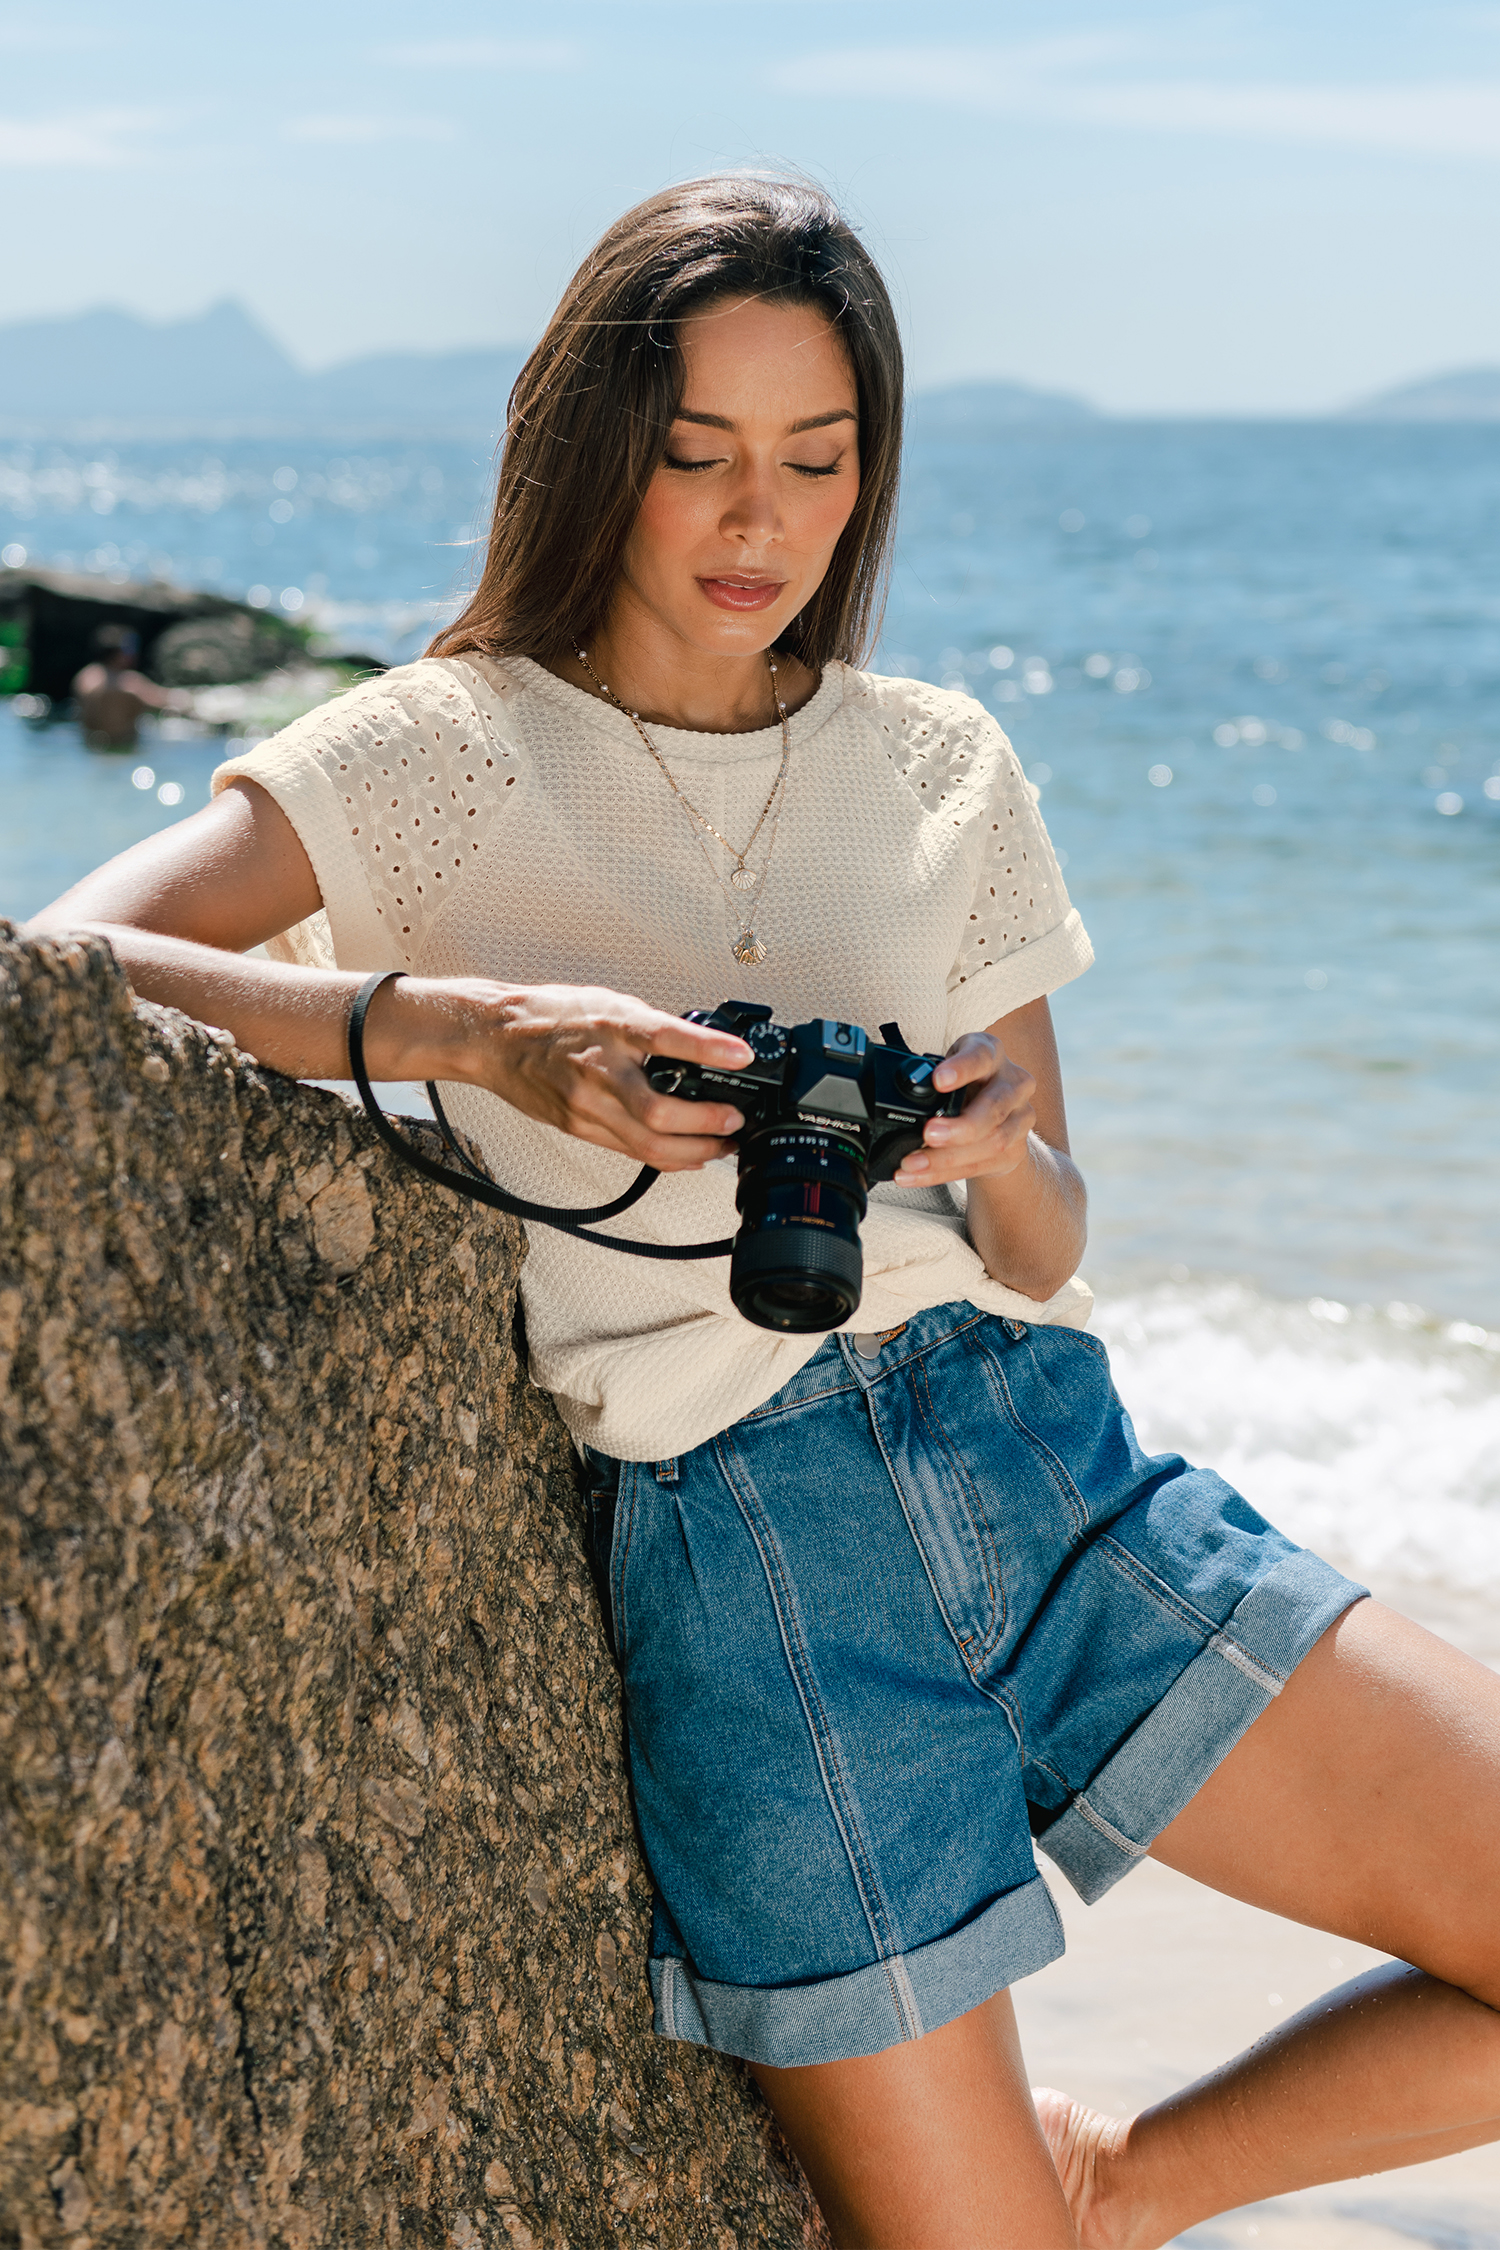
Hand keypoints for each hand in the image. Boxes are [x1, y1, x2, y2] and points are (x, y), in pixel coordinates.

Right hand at [437, 981, 751, 1172]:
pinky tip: (687, 1155)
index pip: (664, 1037)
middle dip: (707, 1124)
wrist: (495, 1038)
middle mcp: (599, 1069)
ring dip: (694, 1151)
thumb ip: (650, 1028)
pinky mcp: (579, 1127)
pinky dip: (665, 1157)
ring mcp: (586, 1105)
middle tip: (736, 1122)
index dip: (707, 1048)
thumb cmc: (552, 1017)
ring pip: (647, 1144)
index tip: (742, 1056)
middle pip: (659, 1112)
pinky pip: (629, 1151)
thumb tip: (699, 1048)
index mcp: (611, 1027)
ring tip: (722, 1145)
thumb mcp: (610, 1005)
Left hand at [891, 1031, 1035, 1187]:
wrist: (998, 1116)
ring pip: (991, 1142)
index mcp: (990, 1053)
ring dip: (947, 1157)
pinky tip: (919, 1174)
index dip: (961, 1068)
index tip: (938, 1080)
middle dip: (960, 1126)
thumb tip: (892, 1098)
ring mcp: (1021, 1117)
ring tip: (913, 1163)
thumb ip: (929, 1080)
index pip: (980, 1056)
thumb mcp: (949, 1071)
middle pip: (993, 1107)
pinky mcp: (1016, 1149)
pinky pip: (980, 1165)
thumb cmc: (965, 1085)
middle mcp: (1012, 1083)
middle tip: (929, 1133)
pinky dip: (943, 1173)